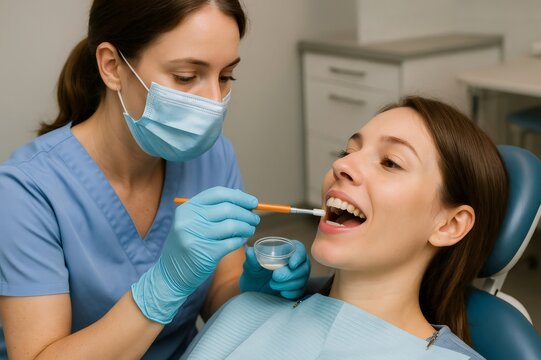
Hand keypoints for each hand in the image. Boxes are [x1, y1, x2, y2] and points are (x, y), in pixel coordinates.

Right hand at [132, 186, 259, 323]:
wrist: (171, 275)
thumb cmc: (189, 245)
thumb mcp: (193, 223)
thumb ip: (214, 210)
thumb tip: (243, 198)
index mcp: (187, 208)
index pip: (218, 193)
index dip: (239, 196)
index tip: (253, 202)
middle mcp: (189, 220)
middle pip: (228, 209)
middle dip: (246, 213)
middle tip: (255, 219)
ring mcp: (195, 237)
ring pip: (232, 225)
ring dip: (246, 227)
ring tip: (250, 230)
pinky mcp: (205, 253)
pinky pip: (231, 242)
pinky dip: (240, 240)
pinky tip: (242, 241)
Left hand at [239, 240, 310, 299]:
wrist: (254, 289)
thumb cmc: (254, 271)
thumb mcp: (251, 264)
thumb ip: (252, 258)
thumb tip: (250, 252)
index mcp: (287, 250)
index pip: (300, 249)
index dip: (298, 256)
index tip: (291, 265)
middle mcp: (297, 262)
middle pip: (303, 267)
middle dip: (289, 274)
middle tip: (275, 277)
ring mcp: (299, 276)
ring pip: (302, 280)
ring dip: (287, 284)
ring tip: (272, 284)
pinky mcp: (297, 289)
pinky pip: (299, 291)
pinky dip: (290, 293)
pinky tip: (281, 292)